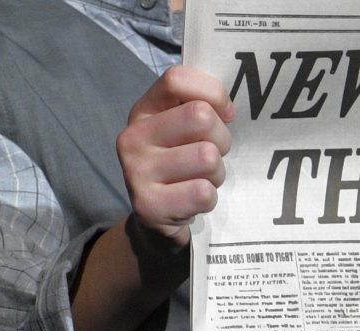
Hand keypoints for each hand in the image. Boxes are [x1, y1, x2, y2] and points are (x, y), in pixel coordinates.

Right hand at [117, 65, 233, 248]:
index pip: (177, 80)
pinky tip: (194, 201)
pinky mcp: (148, 206)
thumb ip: (198, 106)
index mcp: (143, 111)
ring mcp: (136, 172)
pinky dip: (209, 199)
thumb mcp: (182, 131)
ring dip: (216, 173)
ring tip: (202, 180)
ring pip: (207, 157)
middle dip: (221, 139)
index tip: (225, 114)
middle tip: (213, 155)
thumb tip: (226, 109)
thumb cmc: (180, 166)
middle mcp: (133, 137)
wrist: (156, 221)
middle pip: (200, 117)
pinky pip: (203, 192)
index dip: (212, 93)